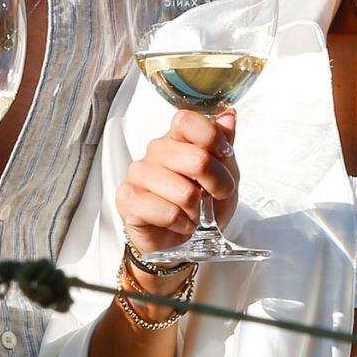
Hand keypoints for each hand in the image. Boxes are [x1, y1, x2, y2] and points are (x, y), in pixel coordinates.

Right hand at [118, 109, 237, 257]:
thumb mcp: (225, 173)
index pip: (187, 121)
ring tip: (190, 211)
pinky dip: (181, 224)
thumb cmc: (202, 204)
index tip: (224, 156)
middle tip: (212, 196)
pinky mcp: (128, 198)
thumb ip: (225, 144)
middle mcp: (155, 150)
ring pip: (185, 192)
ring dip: (197, 210)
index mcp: (177, 137)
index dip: (212, 139)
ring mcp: (139, 173)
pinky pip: (169, 213)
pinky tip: (177, 222)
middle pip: (197, 159)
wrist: (183, 239)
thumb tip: (229, 116)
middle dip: (217, 185)